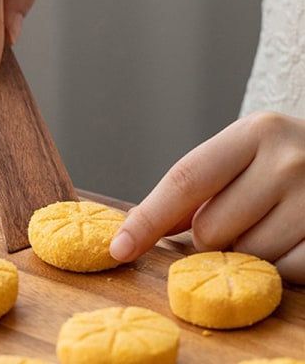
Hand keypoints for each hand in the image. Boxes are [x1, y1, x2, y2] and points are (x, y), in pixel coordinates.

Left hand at [110, 111, 304, 283]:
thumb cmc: (282, 164)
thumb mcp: (241, 157)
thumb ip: (194, 189)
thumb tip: (137, 227)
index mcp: (254, 132)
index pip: (185, 180)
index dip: (148, 218)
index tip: (119, 248)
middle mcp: (288, 160)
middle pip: (209, 229)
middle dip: (213, 235)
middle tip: (243, 215)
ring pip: (245, 256)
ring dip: (247, 252)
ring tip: (272, 223)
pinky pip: (284, 274)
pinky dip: (279, 268)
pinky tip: (293, 239)